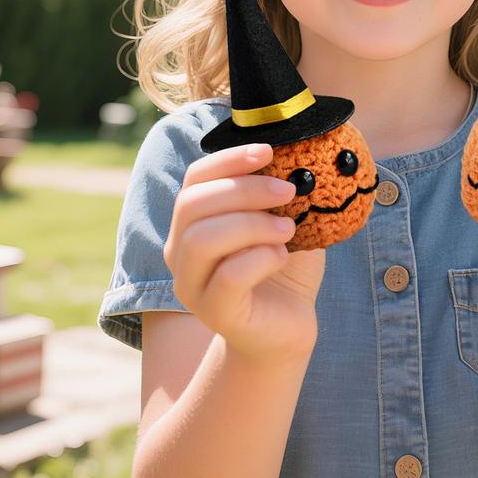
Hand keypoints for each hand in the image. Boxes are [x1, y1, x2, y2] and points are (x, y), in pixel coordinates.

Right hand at [164, 141, 325, 364]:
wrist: (289, 326)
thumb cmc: (283, 267)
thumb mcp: (282, 219)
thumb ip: (279, 191)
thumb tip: (297, 152)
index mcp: (192, 222)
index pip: (194, 178)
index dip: (228, 159)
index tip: (268, 151)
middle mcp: (180, 251)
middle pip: (192, 204)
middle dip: (245, 190)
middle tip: (288, 191)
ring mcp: (192, 284)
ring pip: (203, 239)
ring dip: (253, 224)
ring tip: (289, 229)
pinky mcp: (214, 312)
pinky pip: (228, 276)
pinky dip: (261, 258)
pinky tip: (282, 256)